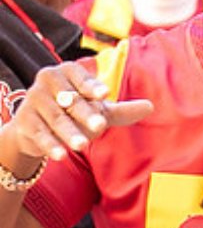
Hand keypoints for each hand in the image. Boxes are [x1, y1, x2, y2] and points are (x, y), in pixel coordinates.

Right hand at [0, 62, 150, 166]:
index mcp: (67, 72)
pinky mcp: (25, 123)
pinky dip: (51, 145)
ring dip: (69, 132)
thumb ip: (122, 110)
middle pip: (70, 100)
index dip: (92, 86)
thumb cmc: (74, 111)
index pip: (80, 78)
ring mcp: (34, 101)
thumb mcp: (99, 110)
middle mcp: (48, 83)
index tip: (105, 95)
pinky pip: (40, 135)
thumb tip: (150, 107)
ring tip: (82, 145)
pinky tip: (61, 155)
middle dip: (85, 113)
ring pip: (56, 119)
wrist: (37, 127)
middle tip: (100, 125)